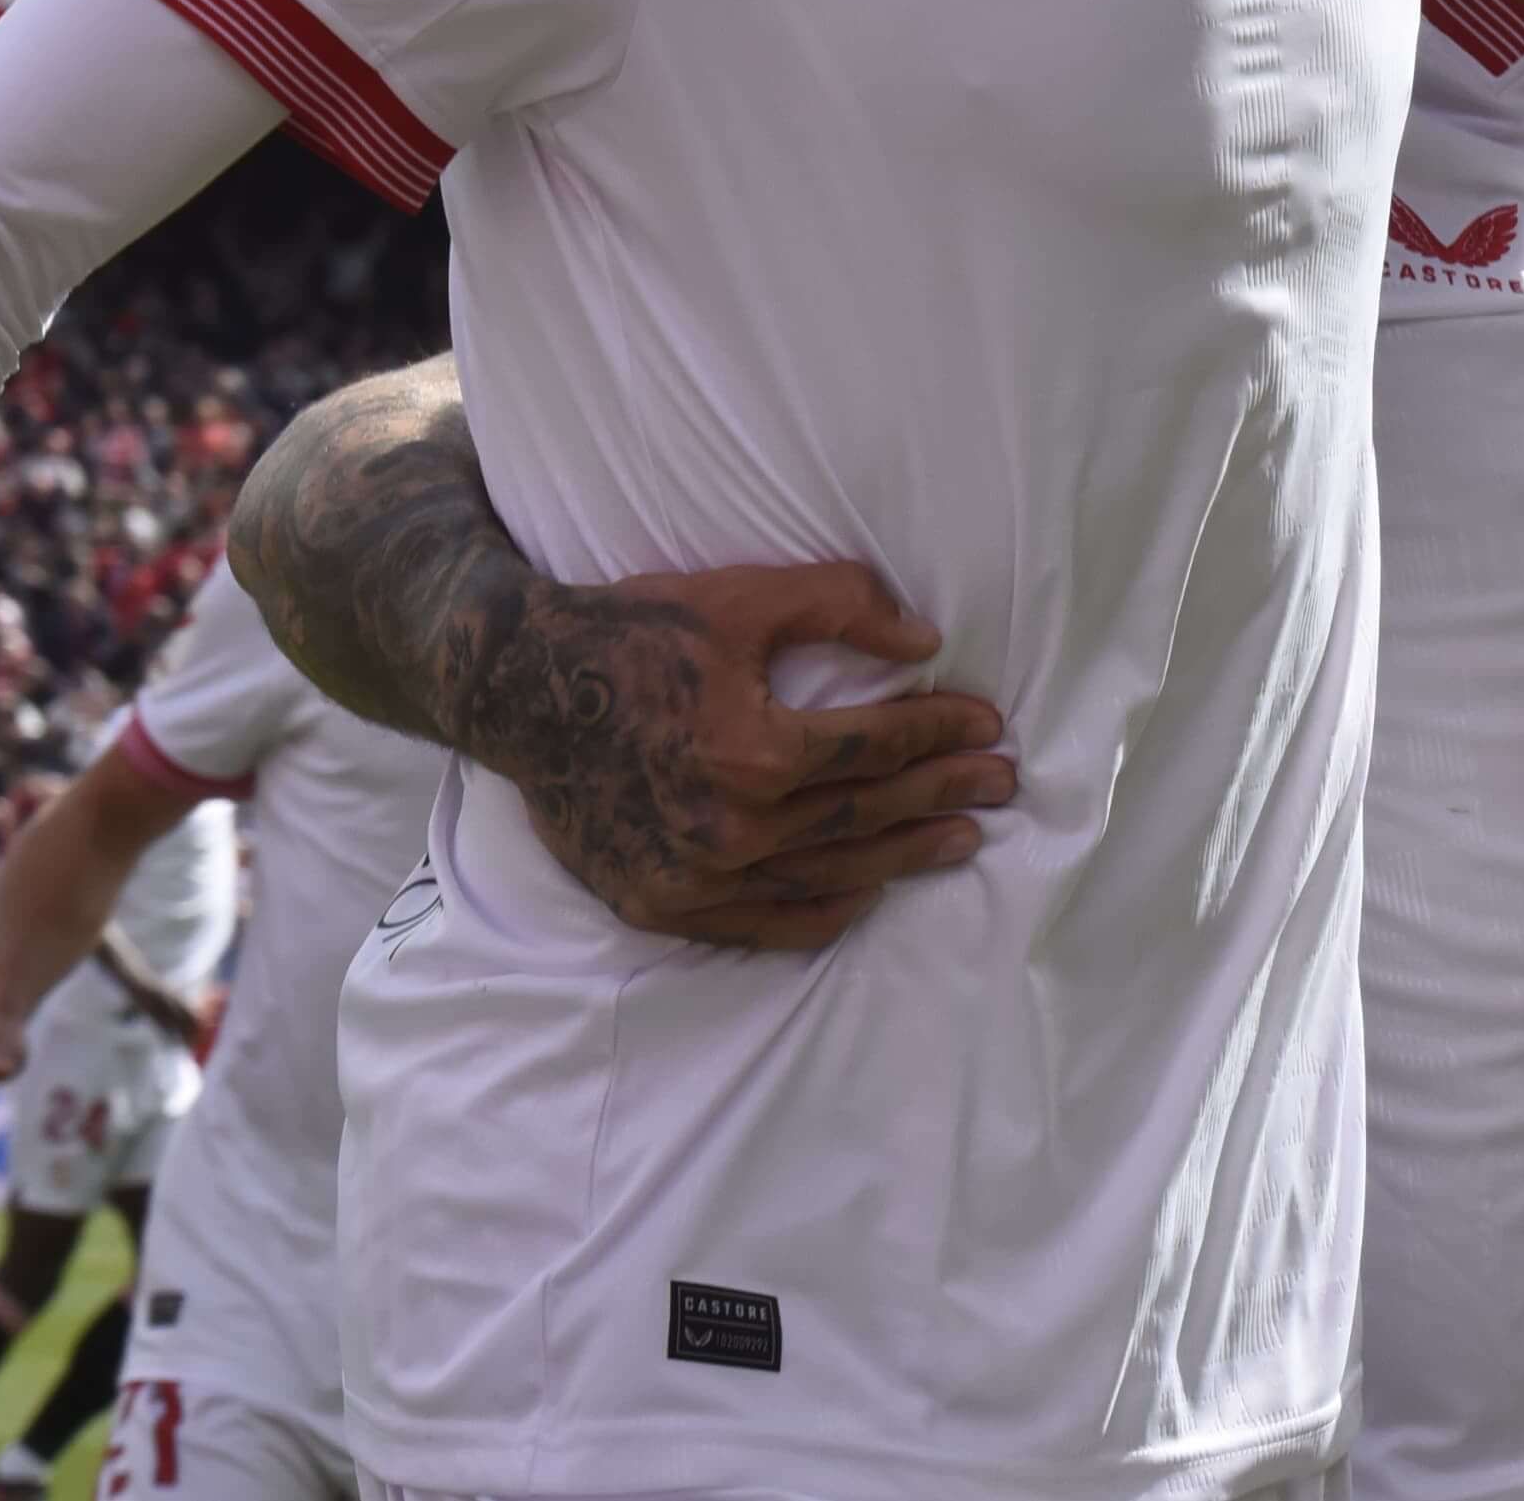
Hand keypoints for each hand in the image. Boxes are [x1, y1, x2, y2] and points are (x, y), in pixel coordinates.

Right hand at [502, 558, 1018, 951]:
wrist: (520, 691)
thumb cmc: (632, 633)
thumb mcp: (738, 597)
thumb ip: (839, 605)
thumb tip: (924, 642)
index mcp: (754, 750)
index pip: (877, 747)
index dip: (941, 733)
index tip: (989, 723)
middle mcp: (732, 828)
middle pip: (866, 813)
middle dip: (945, 793)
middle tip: (1003, 782)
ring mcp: (697, 877)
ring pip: (830, 875)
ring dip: (905, 856)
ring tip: (963, 839)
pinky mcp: (663, 905)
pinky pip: (767, 925)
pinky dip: (826, 910)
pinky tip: (869, 892)